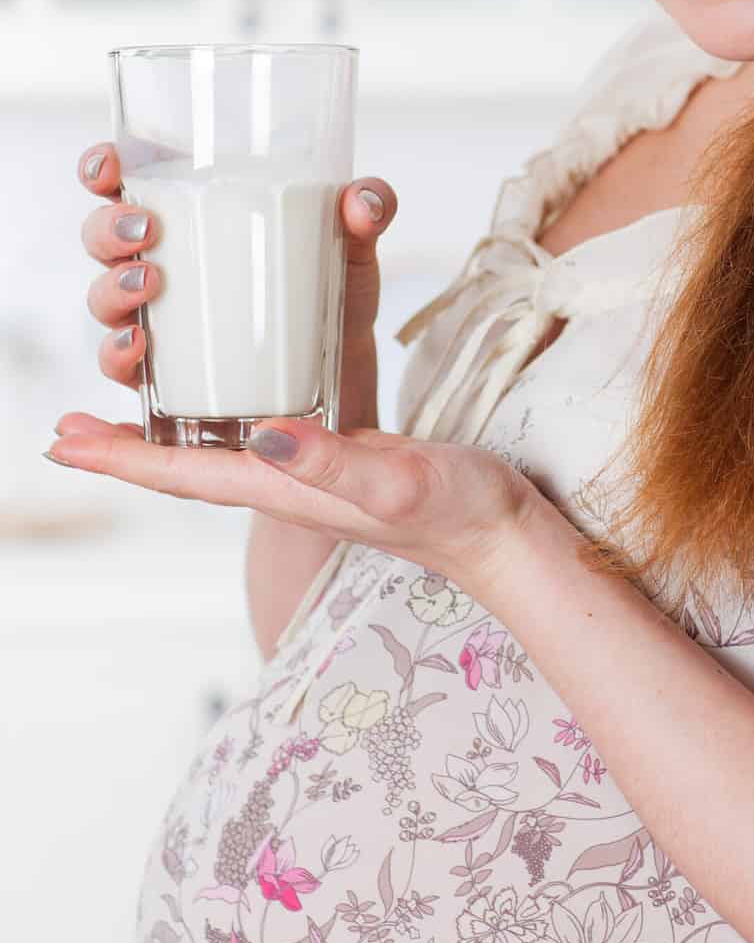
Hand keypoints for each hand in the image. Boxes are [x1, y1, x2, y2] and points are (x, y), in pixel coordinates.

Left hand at [44, 413, 544, 606]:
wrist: (502, 534)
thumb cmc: (461, 512)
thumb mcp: (399, 481)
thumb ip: (334, 463)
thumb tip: (261, 435)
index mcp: (289, 489)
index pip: (186, 473)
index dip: (122, 457)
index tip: (63, 439)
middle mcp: (289, 485)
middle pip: (186, 467)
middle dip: (124, 450)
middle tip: (68, 427)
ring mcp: (313, 476)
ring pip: (217, 455)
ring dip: (164, 438)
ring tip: (126, 415)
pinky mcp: (340, 461)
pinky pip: (260, 442)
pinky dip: (224, 423)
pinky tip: (231, 408)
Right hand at [76, 143, 397, 431]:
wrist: (344, 376)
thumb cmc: (331, 296)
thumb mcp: (352, 250)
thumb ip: (364, 214)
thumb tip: (363, 200)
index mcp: (193, 220)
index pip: (128, 183)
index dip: (103, 168)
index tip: (111, 164)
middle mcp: (161, 265)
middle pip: (102, 237)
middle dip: (106, 229)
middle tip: (145, 230)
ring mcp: (159, 320)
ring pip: (102, 298)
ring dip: (111, 288)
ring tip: (149, 282)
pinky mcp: (167, 374)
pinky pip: (121, 366)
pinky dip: (118, 353)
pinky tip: (141, 344)